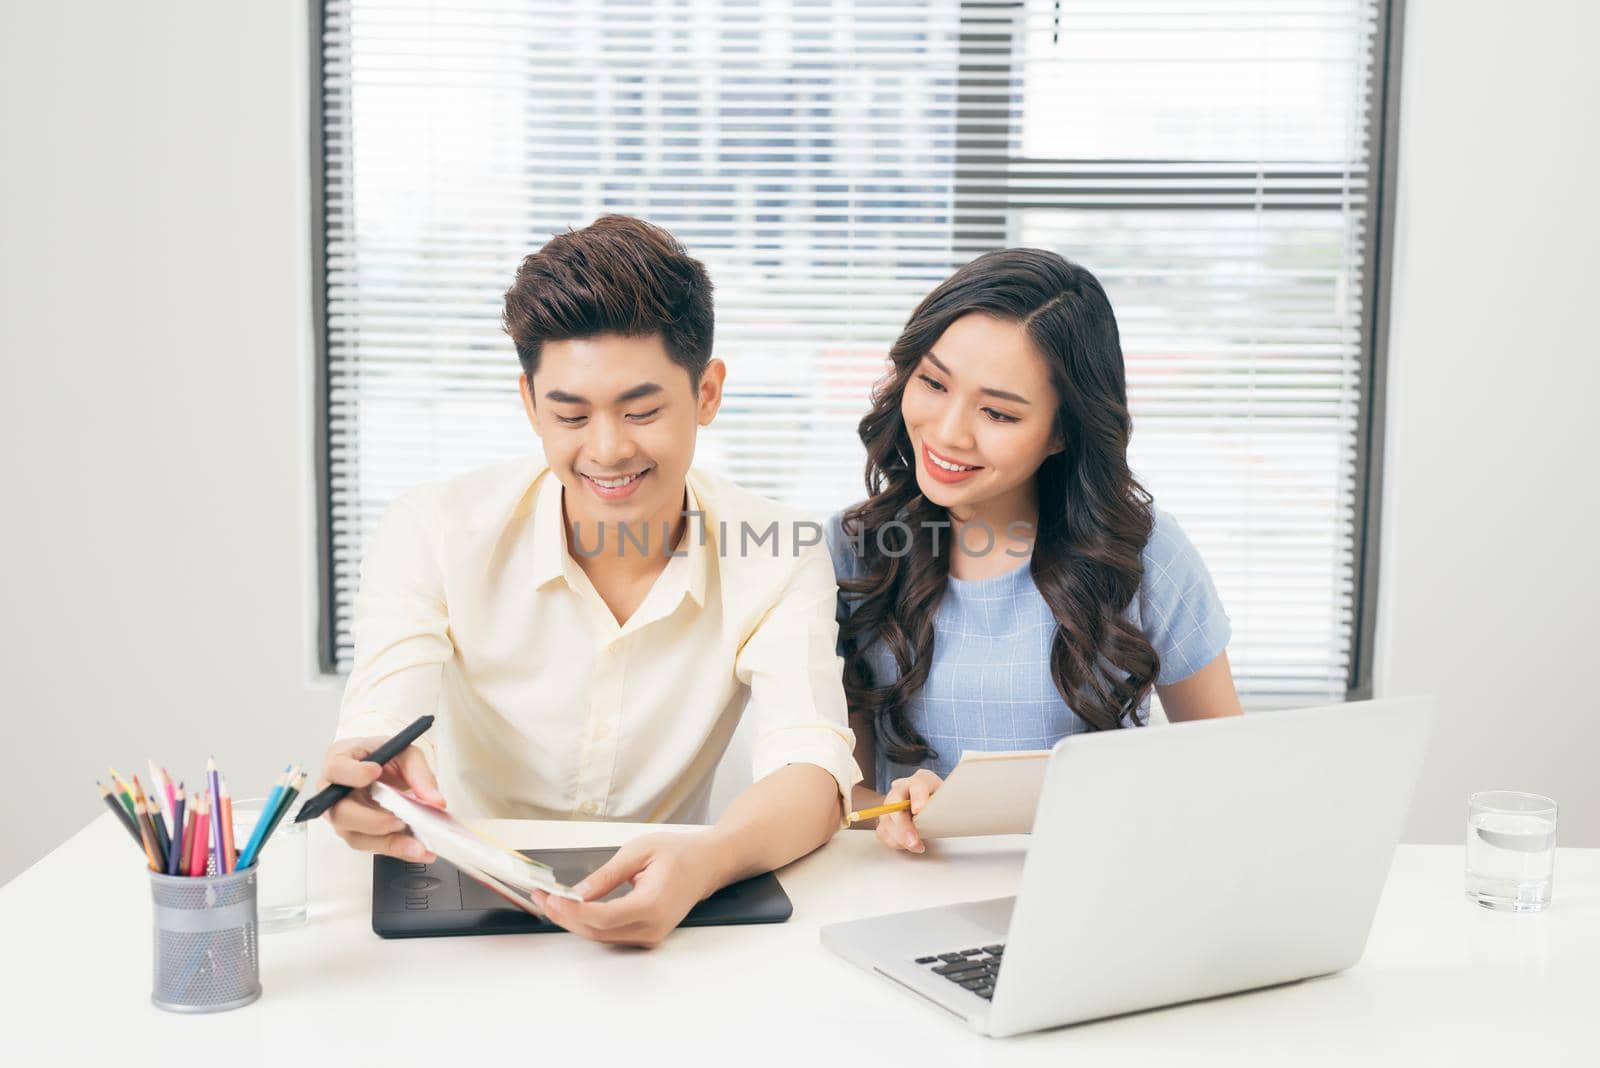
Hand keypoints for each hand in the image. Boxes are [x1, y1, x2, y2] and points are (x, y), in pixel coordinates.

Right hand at [317, 736, 445, 861]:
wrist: (382, 770)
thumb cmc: (384, 758)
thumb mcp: (404, 752)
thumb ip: (418, 772)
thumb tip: (434, 801)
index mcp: (339, 762)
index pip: (337, 769)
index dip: (354, 773)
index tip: (376, 771)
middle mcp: (333, 794)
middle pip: (342, 813)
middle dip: (373, 820)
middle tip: (400, 821)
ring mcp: (343, 817)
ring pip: (357, 837)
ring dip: (389, 843)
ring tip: (417, 847)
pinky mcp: (357, 834)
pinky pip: (374, 846)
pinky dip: (397, 849)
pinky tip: (419, 851)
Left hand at [531, 831, 722, 948]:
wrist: (708, 864)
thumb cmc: (680, 853)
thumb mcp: (639, 851)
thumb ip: (607, 875)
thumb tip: (577, 893)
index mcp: (653, 904)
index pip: (604, 917)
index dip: (573, 910)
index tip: (552, 897)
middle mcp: (653, 927)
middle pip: (598, 932)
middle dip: (565, 916)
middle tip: (542, 897)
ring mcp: (651, 935)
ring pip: (601, 936)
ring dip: (573, 921)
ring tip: (550, 901)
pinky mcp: (646, 936)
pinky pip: (610, 935)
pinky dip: (588, 923)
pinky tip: (572, 909)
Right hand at [876, 769, 942, 854]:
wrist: (931, 810)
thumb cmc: (940, 805)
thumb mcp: (949, 801)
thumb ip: (947, 804)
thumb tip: (953, 816)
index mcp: (921, 780)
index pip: (918, 784)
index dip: (918, 797)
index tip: (918, 810)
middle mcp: (902, 789)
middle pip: (895, 802)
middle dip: (903, 825)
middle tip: (913, 840)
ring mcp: (890, 804)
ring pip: (886, 819)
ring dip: (899, 837)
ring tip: (917, 846)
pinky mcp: (886, 819)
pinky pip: (883, 831)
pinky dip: (894, 841)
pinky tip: (908, 845)